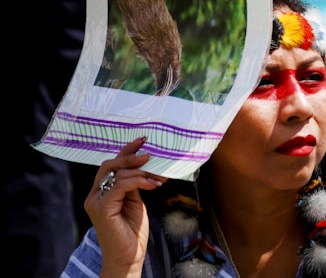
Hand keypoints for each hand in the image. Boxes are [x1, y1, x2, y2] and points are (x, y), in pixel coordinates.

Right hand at [83, 137, 165, 277]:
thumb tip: (145, 166)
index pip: (111, 165)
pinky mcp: (102, 209)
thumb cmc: (132, 231)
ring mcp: (96, 202)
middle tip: (150, 155)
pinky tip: (153, 184)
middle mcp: (94, 195)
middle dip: (131, 156)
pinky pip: (120, 186)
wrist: (128, 256)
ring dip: (140, 171)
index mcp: (101, 192)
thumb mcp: (135, 202)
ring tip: (157, 175)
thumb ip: (133, 185)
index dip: (126, 151)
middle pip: (110, 165)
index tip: (143, 140)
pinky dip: (138, 181)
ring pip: (116, 174)